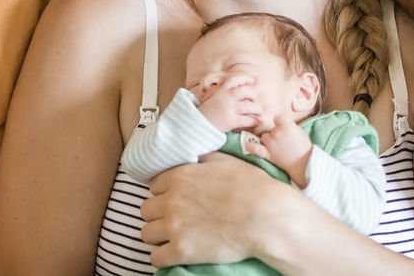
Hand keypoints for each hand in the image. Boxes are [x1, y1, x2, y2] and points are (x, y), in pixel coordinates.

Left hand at [141, 152, 308, 268]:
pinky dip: (163, 257)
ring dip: (158, 236)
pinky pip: (156, 257)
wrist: (266, 217)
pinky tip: (174, 254)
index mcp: (179, 176)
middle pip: (146, 209)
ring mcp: (174, 226)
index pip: (153, 186)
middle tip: (174, 219)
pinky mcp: (181, 250)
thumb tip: (193, 155)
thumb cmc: (251, 187)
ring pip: (146, 233)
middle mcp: (171, 200)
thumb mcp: (224, 161)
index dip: (164, 193)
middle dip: (158, 214)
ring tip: (173, 237)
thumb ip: (202, 157)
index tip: (175, 199)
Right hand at [197, 74, 260, 132]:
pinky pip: (249, 120)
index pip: (234, 80)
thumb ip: (223, 93)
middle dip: (253, 95)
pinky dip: (255, 121)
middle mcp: (226, 98)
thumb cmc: (207, 113)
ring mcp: (230, 109)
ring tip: (258, 112)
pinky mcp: (232, 121)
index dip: (244, 78)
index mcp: (220, 91)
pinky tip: (256, 122)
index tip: (252, 80)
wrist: (197, 125)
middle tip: (254, 100)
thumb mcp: (212, 98)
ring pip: (251, 106)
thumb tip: (238, 92)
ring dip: (257, 109)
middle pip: (246, 91)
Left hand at [244, 117, 312, 179]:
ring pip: (264, 137)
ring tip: (279, 147)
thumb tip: (280, 124)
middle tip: (285, 140)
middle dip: (276, 132)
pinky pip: (256, 149)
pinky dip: (251, 147)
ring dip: (269, 140)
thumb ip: (288, 126)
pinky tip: (247, 145)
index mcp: (286, 125)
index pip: (278, 118)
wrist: (305, 163)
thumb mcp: (299, 131)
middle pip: (271, 128)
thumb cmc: (304, 147)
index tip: (283, 125)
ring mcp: (271, 144)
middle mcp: (277, 133)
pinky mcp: (269, 154)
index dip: (280, 122)